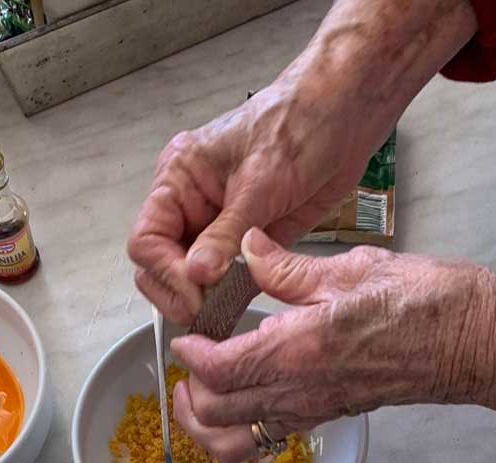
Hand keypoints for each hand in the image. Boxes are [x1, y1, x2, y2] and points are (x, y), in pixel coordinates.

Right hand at [126, 0, 477, 324]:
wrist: (347, 114)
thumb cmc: (301, 124)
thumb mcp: (259, 182)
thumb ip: (225, 233)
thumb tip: (195, 274)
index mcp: (179, 179)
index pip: (148, 239)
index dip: (165, 271)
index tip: (194, 291)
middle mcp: (191, 205)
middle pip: (159, 265)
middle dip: (176, 292)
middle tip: (202, 312)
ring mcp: (217, 226)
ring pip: (189, 278)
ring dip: (200, 300)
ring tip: (218, 317)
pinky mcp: (246, 242)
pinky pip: (224, 280)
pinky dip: (227, 299)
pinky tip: (235, 310)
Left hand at [169, 229, 493, 462]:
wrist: (475, 343)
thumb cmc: (427, 302)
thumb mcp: (351, 269)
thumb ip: (287, 268)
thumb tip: (247, 250)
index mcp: (299, 351)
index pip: (219, 370)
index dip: (190, 357)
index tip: (183, 338)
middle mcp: (299, 391)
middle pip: (217, 415)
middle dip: (189, 395)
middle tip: (185, 366)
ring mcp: (312, 411)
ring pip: (237, 442)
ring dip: (207, 426)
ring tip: (199, 397)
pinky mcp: (326, 417)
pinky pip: (268, 438)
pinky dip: (240, 431)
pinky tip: (240, 400)